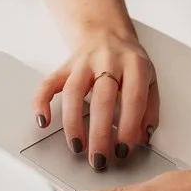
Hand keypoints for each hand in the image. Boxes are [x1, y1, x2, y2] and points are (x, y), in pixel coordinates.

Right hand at [32, 26, 159, 170]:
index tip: (124, 150)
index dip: (129, 127)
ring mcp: (83, 62)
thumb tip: (143, 138)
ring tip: (77, 146)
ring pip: (73, 92)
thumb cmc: (129, 61)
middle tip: (99, 158)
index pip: (133, 98)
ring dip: (73, 123)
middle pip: (102, 98)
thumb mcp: (149, 79)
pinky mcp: (64, 66)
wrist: (106, 31)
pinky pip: (48, 83)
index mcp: (135, 65)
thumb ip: (149, 108)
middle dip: (99, 133)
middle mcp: (108, 61)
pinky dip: (41, 102)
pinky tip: (44, 121)